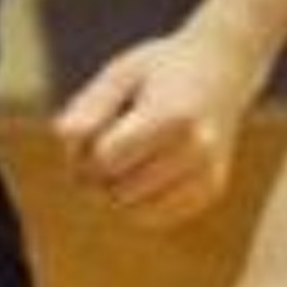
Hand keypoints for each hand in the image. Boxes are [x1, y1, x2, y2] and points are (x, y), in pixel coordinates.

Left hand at [53, 28, 262, 227]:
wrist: (223, 70)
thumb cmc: (161, 69)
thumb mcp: (122, 73)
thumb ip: (91, 105)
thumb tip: (63, 136)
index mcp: (172, 116)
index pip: (105, 159)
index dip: (80, 152)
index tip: (82, 136)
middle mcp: (197, 148)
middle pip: (119, 190)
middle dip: (97, 177)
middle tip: (99, 148)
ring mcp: (208, 172)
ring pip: (136, 211)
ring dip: (117, 193)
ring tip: (119, 162)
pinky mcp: (211, 189)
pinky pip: (157, 217)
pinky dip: (140, 202)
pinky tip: (141, 174)